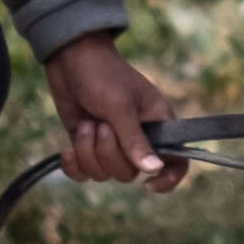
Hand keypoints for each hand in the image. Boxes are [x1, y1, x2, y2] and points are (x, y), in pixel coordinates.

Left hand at [44, 33, 188, 188]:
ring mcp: (111, 143)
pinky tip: (68, 148)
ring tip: (86, 124)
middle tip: (100, 124)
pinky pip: (84, 173)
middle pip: (129, 172)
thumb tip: (154, 169)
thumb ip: (135, 140)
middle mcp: (138, 137)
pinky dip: (74, 164)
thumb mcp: (119, 106)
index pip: (176, 160)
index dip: (168, 178)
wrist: (70, 58)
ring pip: (104, 173)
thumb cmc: (102, 74)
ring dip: (88, 151)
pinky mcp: (88, 145)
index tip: (148, 185)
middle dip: (108, 153)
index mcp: (158, 124)